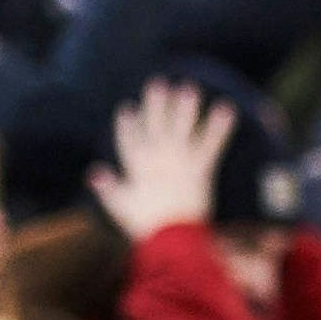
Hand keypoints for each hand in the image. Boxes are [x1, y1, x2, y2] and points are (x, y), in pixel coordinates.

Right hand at [87, 79, 234, 241]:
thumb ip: (108, 187)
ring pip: (181, 128)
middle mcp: (156, 158)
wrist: (170, 237)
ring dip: (186, 107)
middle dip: (156, 104)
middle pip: (155, 125)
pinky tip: (227, 109)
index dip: (128, 124)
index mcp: (136, 167)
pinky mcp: (200, 169)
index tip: (128, 108)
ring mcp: (178, 161)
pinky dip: (220, 127)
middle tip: (158, 82)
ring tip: (190, 87)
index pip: (129, 140)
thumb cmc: (146, 225)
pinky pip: (211, 144)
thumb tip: (93, 173)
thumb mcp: (121, 205)